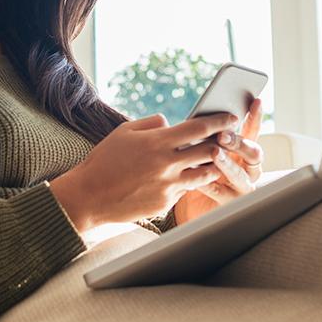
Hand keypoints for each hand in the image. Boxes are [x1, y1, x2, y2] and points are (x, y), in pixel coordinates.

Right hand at [50, 110, 239, 231]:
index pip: (198, 127)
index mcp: (157, 142)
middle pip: (209, 150)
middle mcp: (167, 164)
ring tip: (216, 158)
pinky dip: (187, 182)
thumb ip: (151, 123)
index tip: (231, 117)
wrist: (90, 196)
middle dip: (223, 142)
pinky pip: (184, 190)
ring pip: (204, 174)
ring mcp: (168, 187)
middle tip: (230, 137)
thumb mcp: (125, 131)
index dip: (218, 121)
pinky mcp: (165, 205)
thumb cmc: (105, 159)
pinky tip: (185, 177)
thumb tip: (170, 123)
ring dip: (212, 165)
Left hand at [174, 97, 264, 223]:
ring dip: (228, 164)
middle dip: (239, 142)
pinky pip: (222, 194)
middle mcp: (248, 169)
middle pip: (253, 154)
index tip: (255, 101)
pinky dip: (211, 185)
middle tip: (223, 135)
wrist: (187, 204)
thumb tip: (176, 117)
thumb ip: (196, 134)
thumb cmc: (194, 169)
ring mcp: (241, 188)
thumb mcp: (196, 148)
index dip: (255, 117)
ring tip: (215, 154)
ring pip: (241, 176)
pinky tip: (199, 179)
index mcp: (242, 151)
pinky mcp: (230, 205)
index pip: (252, 131)